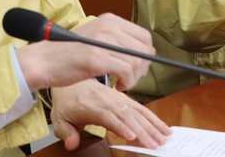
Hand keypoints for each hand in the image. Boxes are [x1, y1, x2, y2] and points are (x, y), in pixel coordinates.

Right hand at [16, 13, 154, 90]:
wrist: (44, 60)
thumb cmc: (68, 53)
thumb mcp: (95, 38)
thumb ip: (115, 40)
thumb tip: (140, 51)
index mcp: (110, 20)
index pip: (144, 35)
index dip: (145, 53)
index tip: (138, 66)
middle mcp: (109, 27)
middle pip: (144, 48)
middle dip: (142, 67)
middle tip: (131, 77)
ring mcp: (104, 42)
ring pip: (137, 61)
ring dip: (134, 77)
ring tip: (123, 83)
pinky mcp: (98, 59)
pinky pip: (127, 71)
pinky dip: (127, 82)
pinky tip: (117, 86)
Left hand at [50, 80, 170, 149]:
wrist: (72, 80)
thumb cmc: (67, 102)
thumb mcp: (60, 119)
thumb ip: (66, 133)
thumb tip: (72, 144)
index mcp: (92, 106)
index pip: (108, 116)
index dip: (120, 126)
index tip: (131, 136)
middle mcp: (108, 101)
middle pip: (128, 115)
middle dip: (143, 130)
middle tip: (155, 143)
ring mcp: (118, 99)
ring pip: (138, 111)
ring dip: (152, 124)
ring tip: (164, 136)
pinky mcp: (124, 98)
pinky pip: (141, 107)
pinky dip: (153, 117)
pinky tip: (162, 126)